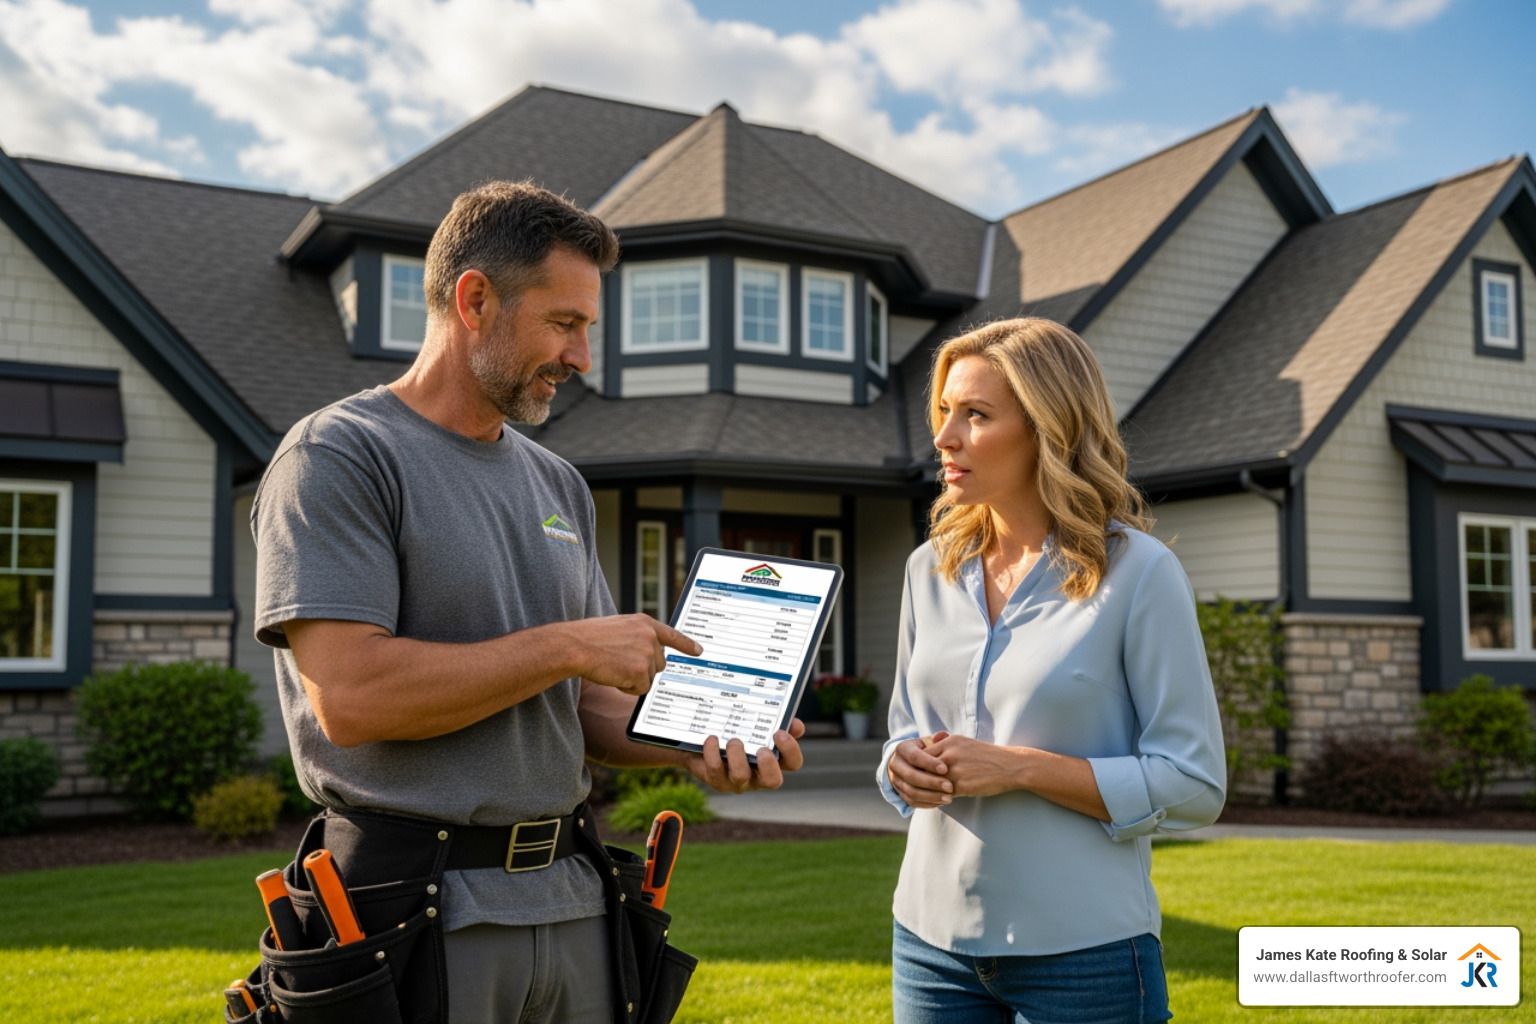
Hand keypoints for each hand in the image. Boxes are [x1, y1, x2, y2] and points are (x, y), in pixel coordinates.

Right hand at [572, 615, 701, 695]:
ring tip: (613, 666)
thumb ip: (638, 636)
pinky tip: (613, 675)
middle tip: (619, 662)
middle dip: (643, 669)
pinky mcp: (641, 671)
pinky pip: (641, 689)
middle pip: (659, 664)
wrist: (575, 646)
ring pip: (649, 678)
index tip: (699, 651)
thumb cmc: (590, 638)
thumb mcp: (619, 628)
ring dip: (633, 679)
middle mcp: (650, 636)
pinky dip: (627, 688)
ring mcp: (647, 653)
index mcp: (645, 623)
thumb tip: (649, 653)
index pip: (672, 635)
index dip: (687, 645)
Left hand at [685, 719, 805, 793]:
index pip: (792, 762)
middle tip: (762, 749)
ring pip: (741, 776)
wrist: (704, 741)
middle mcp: (758, 775)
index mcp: (773, 759)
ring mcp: (737, 780)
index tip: (780, 733)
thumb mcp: (756, 725)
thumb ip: (777, 722)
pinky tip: (711, 738)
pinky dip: (712, 752)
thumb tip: (796, 725)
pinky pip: (715, 771)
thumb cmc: (737, 731)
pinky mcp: (716, 779)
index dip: (790, 750)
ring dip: (737, 755)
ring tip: (732, 740)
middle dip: (768, 765)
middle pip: (773, 781)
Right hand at [887, 733, 953, 807]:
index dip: (929, 763)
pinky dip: (927, 803)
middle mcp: (895, 765)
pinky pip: (912, 802)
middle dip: (932, 783)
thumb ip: (937, 740)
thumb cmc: (925, 750)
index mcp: (902, 749)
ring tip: (949, 798)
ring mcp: (896, 781)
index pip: (914, 757)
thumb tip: (942, 735)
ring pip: (911, 792)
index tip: (945, 769)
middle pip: (912, 776)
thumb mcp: (928, 742)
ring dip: (931, 796)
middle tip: (950, 787)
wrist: (908, 761)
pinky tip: (941, 802)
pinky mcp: (900, 793)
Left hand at [924, 733, 1027, 797]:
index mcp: (950, 742)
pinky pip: (943, 794)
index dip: (920, 765)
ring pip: (931, 782)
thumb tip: (932, 738)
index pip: (922, 755)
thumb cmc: (987, 755)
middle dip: (921, 777)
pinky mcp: (962, 786)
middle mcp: (950, 754)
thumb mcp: (966, 742)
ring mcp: (955, 770)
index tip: (921, 772)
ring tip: (930, 794)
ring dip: (930, 789)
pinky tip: (943, 799)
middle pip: (923, 768)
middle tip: (920, 786)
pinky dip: (940, 797)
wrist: (1010, 766)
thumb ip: (947, 741)